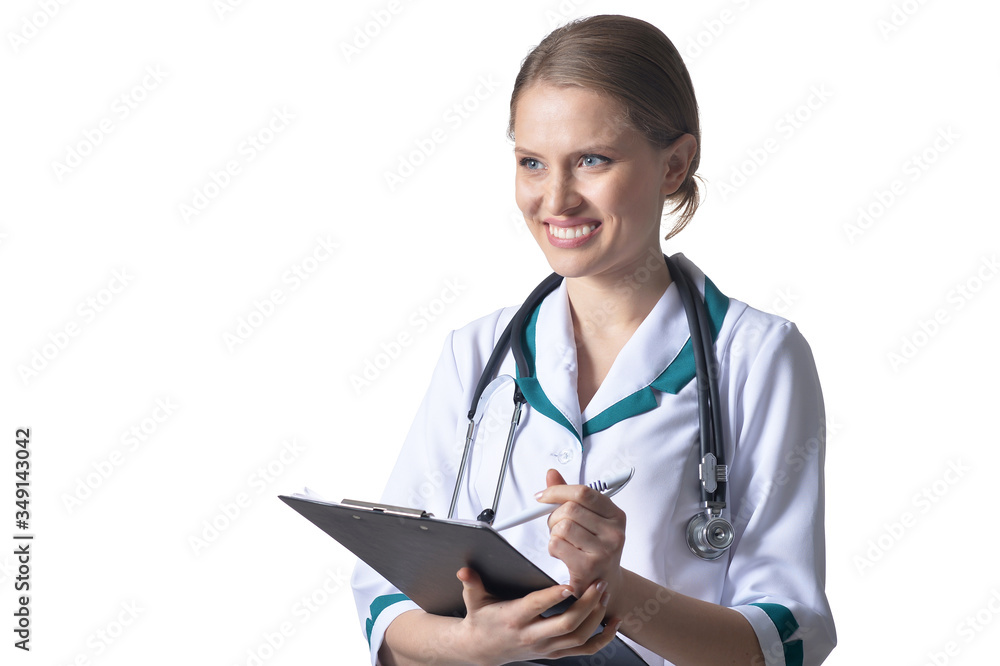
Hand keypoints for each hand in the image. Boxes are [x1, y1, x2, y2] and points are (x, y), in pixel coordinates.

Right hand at [453, 567, 620, 664]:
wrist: (483, 650)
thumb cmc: (482, 620)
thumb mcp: (473, 601)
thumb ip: (472, 584)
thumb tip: (464, 571)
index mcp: (514, 619)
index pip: (536, 607)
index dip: (552, 597)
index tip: (568, 584)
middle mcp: (533, 636)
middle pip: (566, 625)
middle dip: (586, 605)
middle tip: (598, 584)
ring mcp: (547, 647)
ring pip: (579, 637)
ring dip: (597, 617)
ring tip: (605, 594)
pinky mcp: (556, 652)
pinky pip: (585, 649)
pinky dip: (604, 639)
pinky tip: (614, 622)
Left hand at [537, 469, 626, 608]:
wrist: (605, 586)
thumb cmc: (594, 549)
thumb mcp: (589, 520)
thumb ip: (570, 497)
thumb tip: (551, 474)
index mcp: (616, 515)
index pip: (583, 492)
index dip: (558, 491)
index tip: (542, 496)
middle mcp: (614, 532)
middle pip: (570, 509)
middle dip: (554, 516)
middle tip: (555, 527)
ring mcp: (604, 551)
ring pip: (562, 526)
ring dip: (553, 533)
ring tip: (562, 542)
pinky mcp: (588, 567)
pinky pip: (556, 545)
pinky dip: (552, 547)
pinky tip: (562, 554)